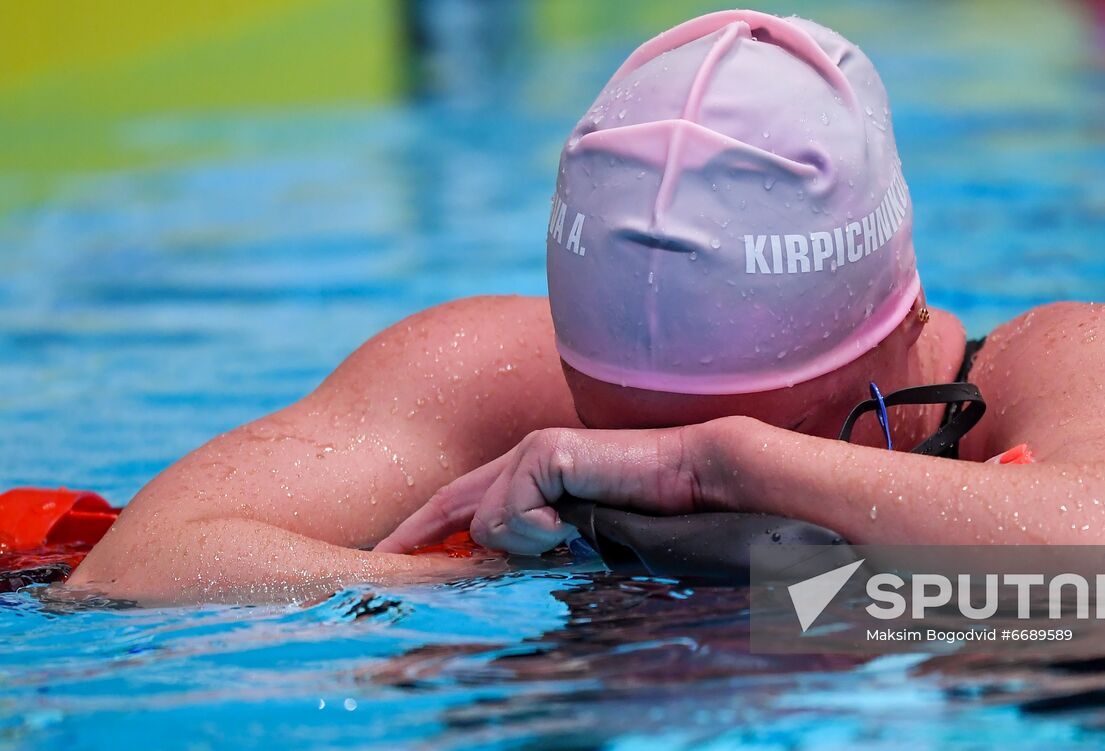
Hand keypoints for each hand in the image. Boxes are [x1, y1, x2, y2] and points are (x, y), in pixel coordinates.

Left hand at [373, 425, 705, 554]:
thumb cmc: (653, 515)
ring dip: (520, 547)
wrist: (698, 484)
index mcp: (535, 476)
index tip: (390, 558)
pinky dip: (534, 534)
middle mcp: (526, 458)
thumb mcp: (586, 538)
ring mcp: (533, 451)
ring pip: (484, 522)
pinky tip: (570, 529)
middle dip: (413, 537)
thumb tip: (501, 559)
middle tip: (379, 565)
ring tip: (566, 540)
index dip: (424, 529)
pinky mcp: (544, 453)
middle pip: (450, 503)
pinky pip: (509, 516)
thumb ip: (545, 544)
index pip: (463, 502)